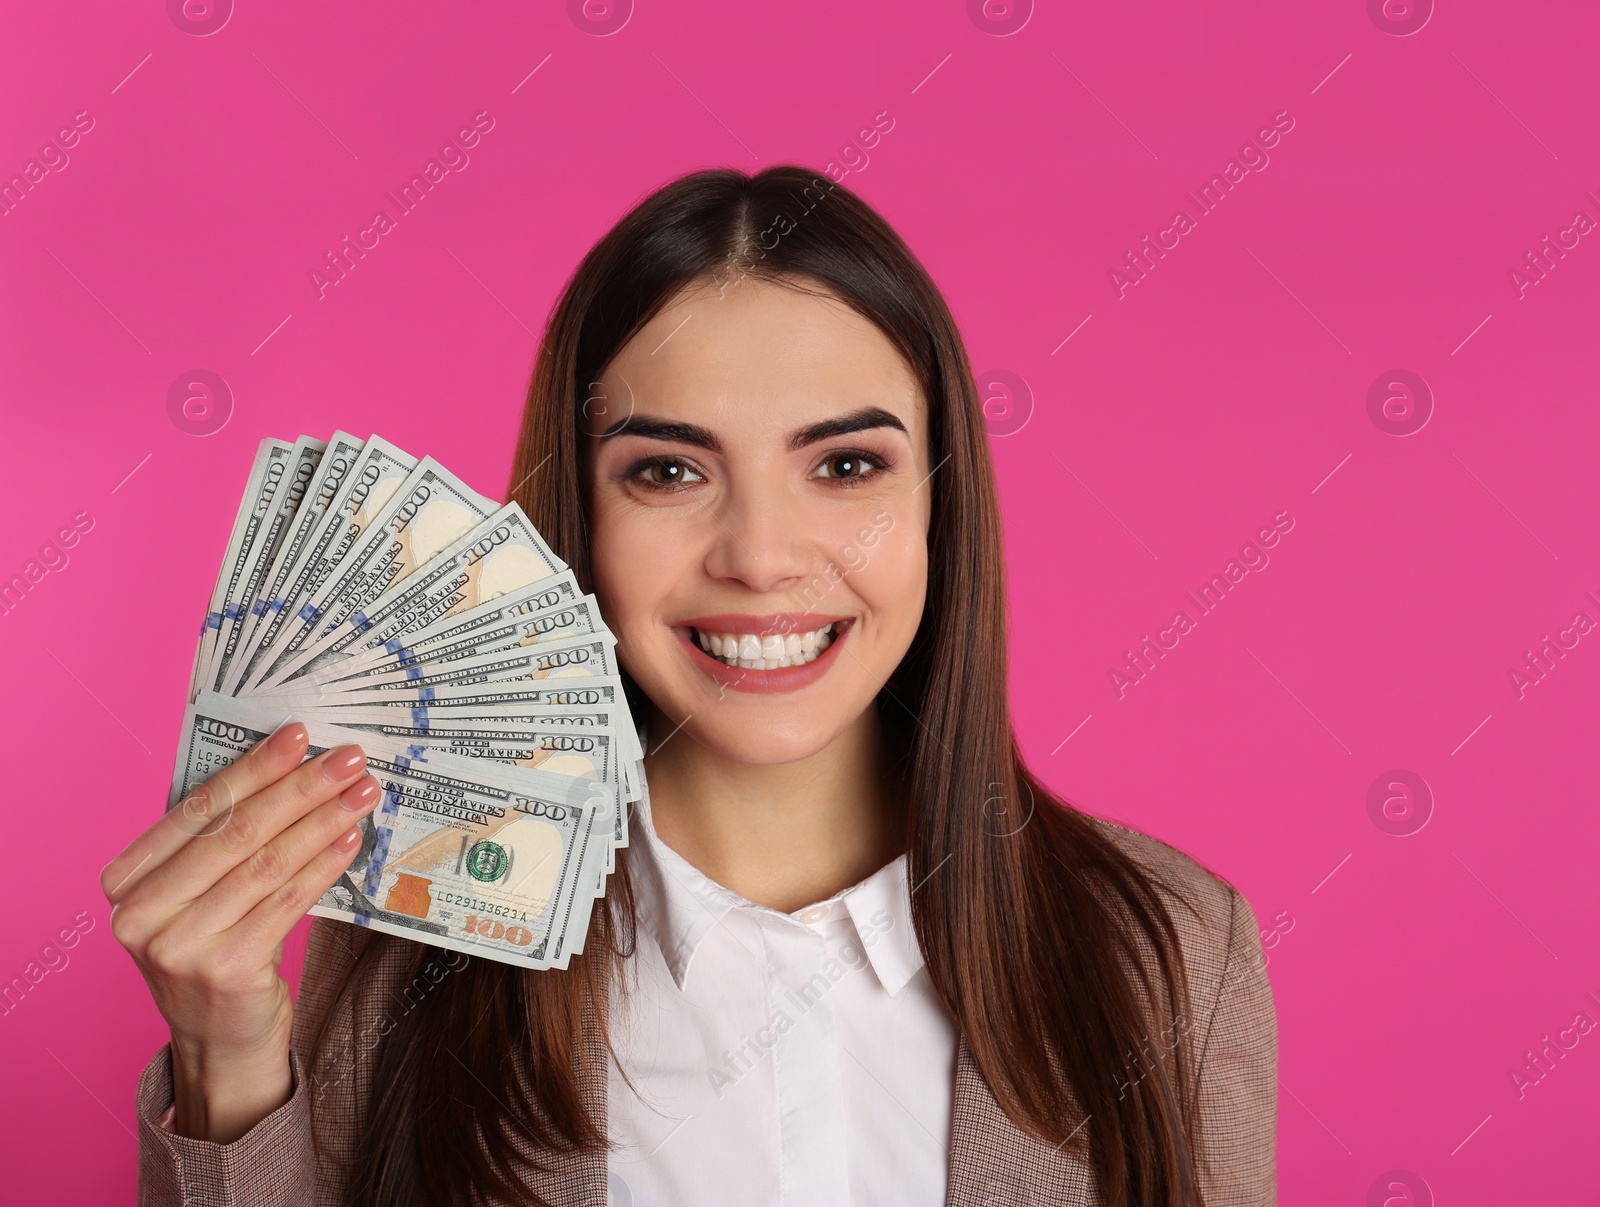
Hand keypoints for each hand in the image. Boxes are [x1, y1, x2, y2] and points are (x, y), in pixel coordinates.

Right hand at [102, 721, 379, 1141]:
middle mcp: (140, 915)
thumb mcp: (200, 895)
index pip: (199, 809)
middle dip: (299, 788)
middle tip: (347, 758)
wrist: (220, 1041)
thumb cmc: (216, 948)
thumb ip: (223, 841)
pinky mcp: (225, 971)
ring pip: (266, 864)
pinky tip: (352, 840)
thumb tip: (292, 767)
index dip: (252, 768)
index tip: (298, 734)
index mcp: (126, 881)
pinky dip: (324, 866)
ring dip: (322, 821)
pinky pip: (287, 902)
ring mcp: (179, 947)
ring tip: (362, 793)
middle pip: (236, 832)